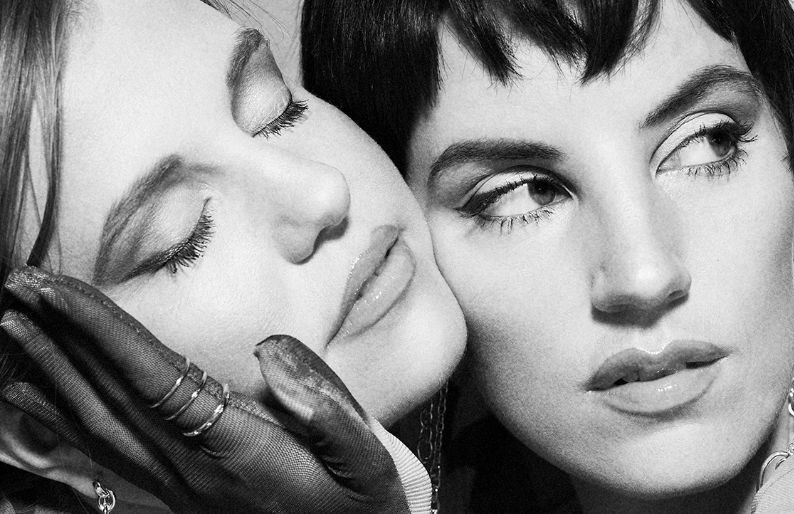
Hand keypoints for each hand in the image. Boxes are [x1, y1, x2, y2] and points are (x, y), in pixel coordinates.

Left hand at [0, 266, 413, 512]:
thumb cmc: (361, 510)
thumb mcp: (367, 463)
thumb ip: (328, 408)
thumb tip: (268, 349)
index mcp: (236, 449)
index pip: (152, 379)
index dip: (101, 332)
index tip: (57, 291)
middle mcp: (191, 469)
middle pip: (108, 397)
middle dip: (61, 338)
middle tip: (19, 287)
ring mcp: (176, 487)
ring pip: (97, 426)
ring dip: (52, 372)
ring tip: (14, 328)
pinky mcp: (173, 496)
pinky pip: (103, 458)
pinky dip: (61, 423)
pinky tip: (34, 400)